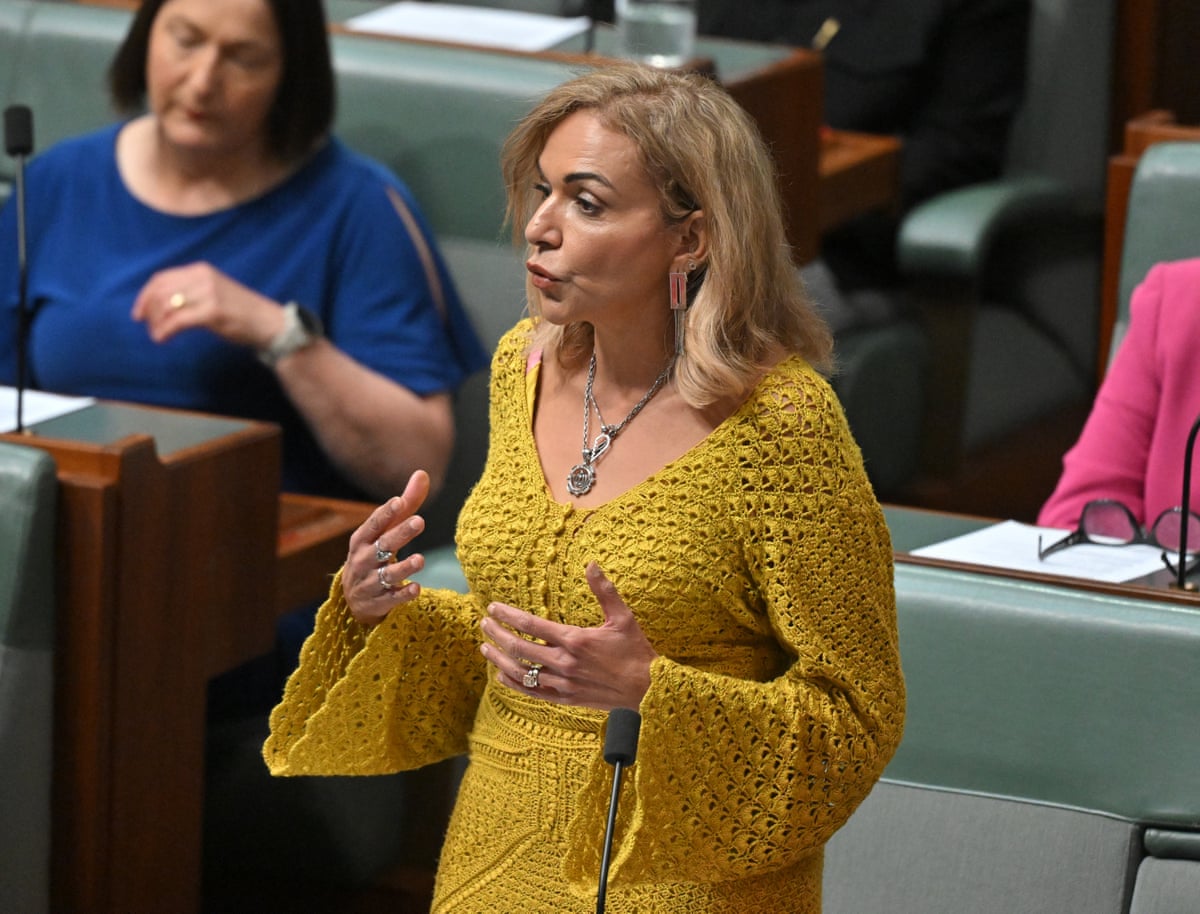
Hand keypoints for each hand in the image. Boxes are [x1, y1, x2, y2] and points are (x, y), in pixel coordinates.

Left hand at [131, 261, 290, 348]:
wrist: (268, 322)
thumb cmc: (241, 312)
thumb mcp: (213, 293)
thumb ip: (190, 292)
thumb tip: (160, 304)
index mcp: (200, 270)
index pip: (161, 278)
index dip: (144, 295)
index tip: (137, 313)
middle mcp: (202, 277)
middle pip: (161, 292)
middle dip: (148, 311)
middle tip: (148, 327)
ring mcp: (208, 293)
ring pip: (167, 306)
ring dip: (156, 323)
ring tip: (158, 335)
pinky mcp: (212, 311)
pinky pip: (178, 320)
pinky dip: (165, 330)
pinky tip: (163, 339)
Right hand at [342, 470, 430, 624]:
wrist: (356, 598)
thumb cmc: (375, 554)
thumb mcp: (386, 530)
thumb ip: (406, 504)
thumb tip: (422, 473)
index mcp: (362, 540)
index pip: (373, 524)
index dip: (385, 513)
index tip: (399, 501)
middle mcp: (363, 560)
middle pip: (383, 545)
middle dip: (400, 534)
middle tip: (419, 521)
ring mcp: (370, 583)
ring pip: (387, 574)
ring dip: (404, 567)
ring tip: (421, 559)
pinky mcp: (380, 602)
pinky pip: (392, 598)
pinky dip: (403, 594)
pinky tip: (417, 588)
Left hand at [479, 562, 657, 710]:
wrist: (647, 689)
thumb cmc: (635, 651)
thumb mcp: (623, 617)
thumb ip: (604, 591)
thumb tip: (591, 564)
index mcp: (575, 640)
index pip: (531, 625)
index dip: (508, 615)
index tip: (493, 607)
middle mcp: (564, 662)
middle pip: (519, 648)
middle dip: (497, 634)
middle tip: (483, 623)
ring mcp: (563, 683)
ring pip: (521, 672)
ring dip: (499, 659)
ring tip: (485, 648)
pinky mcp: (565, 698)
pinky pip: (532, 692)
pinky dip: (514, 683)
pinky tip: (502, 675)